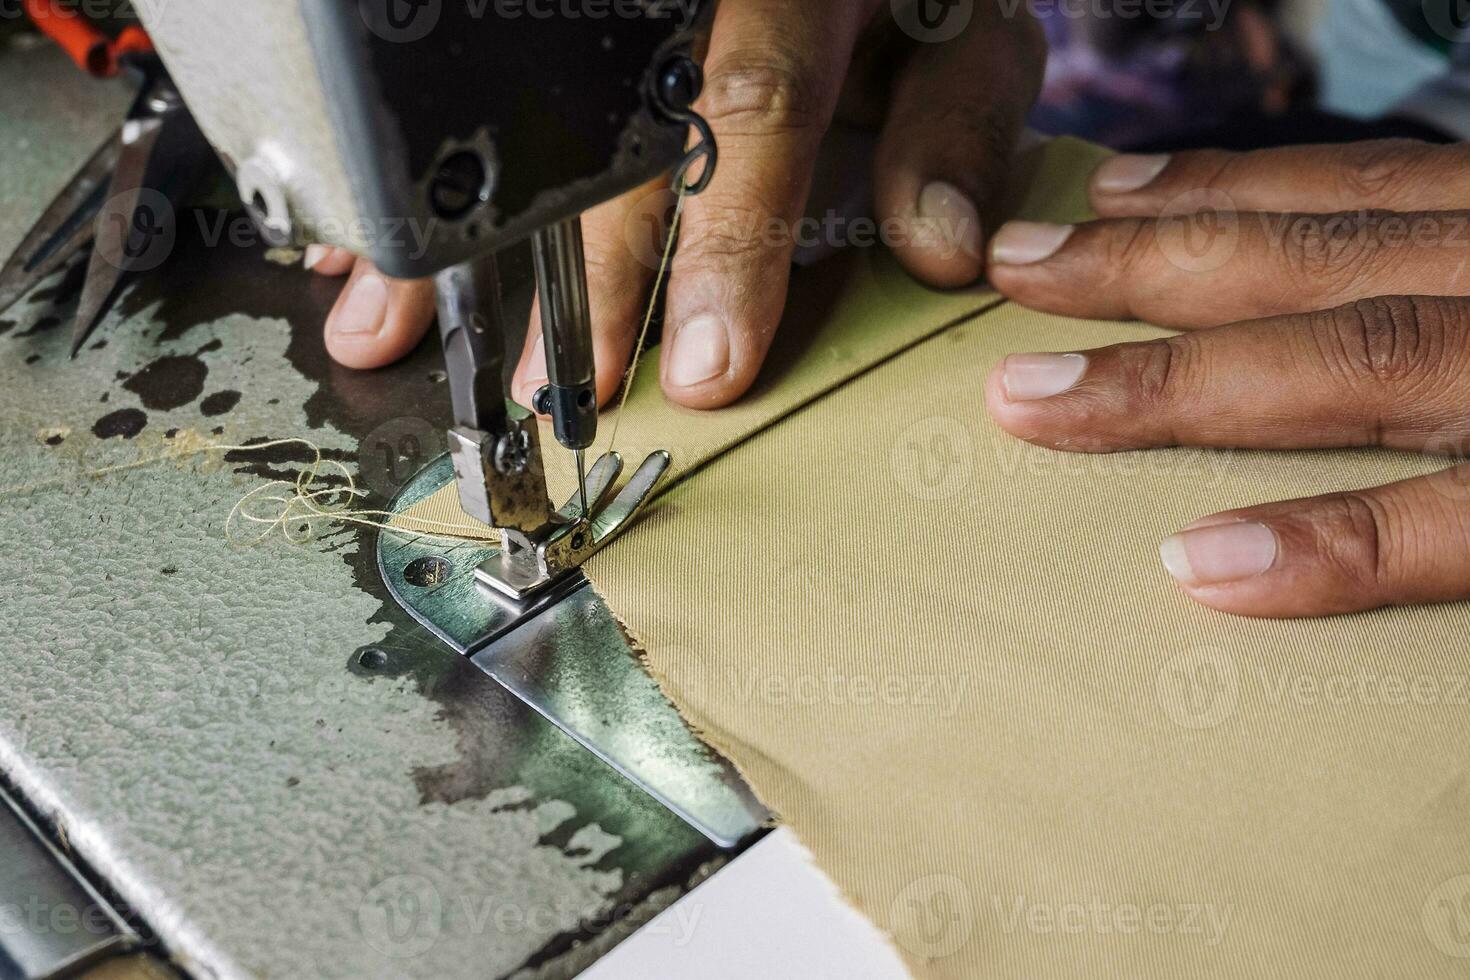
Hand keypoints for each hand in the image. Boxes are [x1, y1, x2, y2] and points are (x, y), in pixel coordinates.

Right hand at [309, 0, 1042, 409]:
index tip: (702, 367)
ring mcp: (588, 15)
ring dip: (454, 236)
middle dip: (578, 279)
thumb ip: (952, 127)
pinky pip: (471, 97)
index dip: (725, 246)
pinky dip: (418, 180)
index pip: (748, 112)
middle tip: (553, 392)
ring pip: (512, 119)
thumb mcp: (962, 30)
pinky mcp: (537, 32)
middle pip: (611, 135)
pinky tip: (358, 245)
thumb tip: (942, 248)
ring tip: (389, 330)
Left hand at [984, 139, 1469, 617]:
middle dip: (1149, 265)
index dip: (1226, 191)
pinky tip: (1196, 562)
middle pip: (1318, 263)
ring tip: (1031, 399)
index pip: (1360, 197)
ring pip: (1353, 361)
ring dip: (1177, 382)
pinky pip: (1448, 525)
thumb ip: (1455, 283)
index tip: (1104, 195)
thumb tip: (1350, 298)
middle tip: (1014, 267)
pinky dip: (1326, 542)